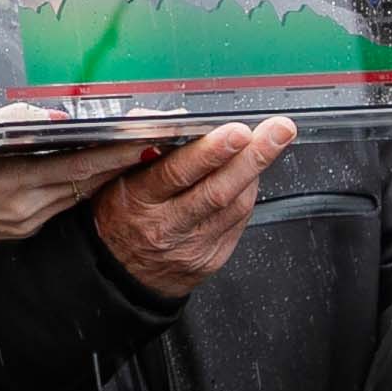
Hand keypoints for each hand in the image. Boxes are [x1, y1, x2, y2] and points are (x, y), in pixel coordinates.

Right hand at [0, 119, 154, 241]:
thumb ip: (19, 122)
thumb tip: (57, 117)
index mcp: (15, 178)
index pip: (80, 165)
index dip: (115, 154)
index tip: (142, 141)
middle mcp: (26, 206)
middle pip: (86, 183)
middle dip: (118, 164)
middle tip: (147, 145)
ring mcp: (26, 222)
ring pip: (76, 196)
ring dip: (101, 177)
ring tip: (125, 156)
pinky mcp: (22, 230)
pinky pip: (59, 206)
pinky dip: (76, 189)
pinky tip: (88, 175)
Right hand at [92, 117, 298, 295]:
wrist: (120, 274)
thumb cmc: (118, 218)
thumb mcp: (113, 181)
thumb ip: (141, 147)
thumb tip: (172, 116)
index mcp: (138, 201)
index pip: (177, 173)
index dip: (210, 152)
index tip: (237, 131)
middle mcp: (167, 226)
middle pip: (217, 190)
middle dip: (253, 157)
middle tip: (278, 131)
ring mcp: (193, 245)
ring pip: (235, 205)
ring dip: (256, 170)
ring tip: (272, 140)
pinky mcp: (212, 257)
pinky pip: (239, 221)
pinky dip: (248, 193)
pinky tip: (251, 174)